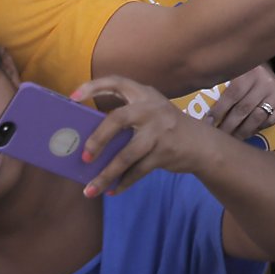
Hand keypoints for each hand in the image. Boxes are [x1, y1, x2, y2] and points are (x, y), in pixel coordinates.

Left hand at [69, 74, 211, 196]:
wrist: (202, 145)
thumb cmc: (165, 128)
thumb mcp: (150, 113)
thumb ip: (126, 118)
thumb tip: (88, 140)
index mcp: (144, 94)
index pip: (117, 83)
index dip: (94, 87)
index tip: (72, 97)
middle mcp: (151, 108)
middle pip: (118, 119)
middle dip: (97, 139)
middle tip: (84, 157)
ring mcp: (159, 130)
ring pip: (126, 154)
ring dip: (106, 174)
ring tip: (91, 190)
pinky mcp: (165, 151)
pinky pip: (138, 170)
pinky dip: (123, 182)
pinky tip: (113, 190)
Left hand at [204, 63, 274, 137]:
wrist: (266, 68)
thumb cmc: (242, 73)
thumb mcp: (232, 72)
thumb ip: (219, 83)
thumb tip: (195, 100)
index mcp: (249, 70)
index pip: (232, 94)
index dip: (219, 111)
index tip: (207, 124)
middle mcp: (266, 80)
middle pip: (244, 109)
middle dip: (228, 126)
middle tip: (218, 137)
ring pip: (256, 118)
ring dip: (241, 131)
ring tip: (230, 139)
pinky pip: (270, 121)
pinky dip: (257, 129)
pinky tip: (247, 132)